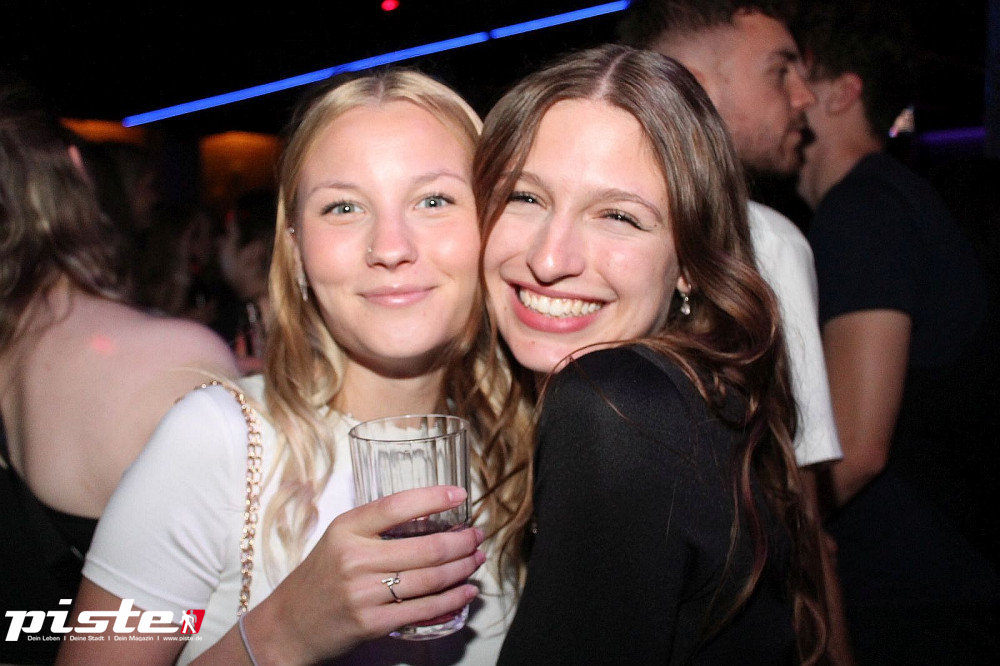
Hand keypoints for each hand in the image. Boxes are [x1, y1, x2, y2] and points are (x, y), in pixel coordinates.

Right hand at [246, 485, 484, 663]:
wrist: (287, 625)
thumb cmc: (319, 578)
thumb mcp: (338, 539)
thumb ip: (376, 527)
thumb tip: (431, 516)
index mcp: (346, 529)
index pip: (397, 506)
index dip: (434, 498)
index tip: (460, 495)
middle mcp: (354, 558)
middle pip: (425, 547)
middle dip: (461, 542)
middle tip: (477, 537)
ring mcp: (363, 593)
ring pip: (430, 579)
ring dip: (462, 569)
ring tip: (475, 560)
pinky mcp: (371, 623)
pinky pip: (422, 609)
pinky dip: (451, 600)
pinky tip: (466, 592)